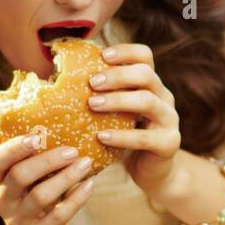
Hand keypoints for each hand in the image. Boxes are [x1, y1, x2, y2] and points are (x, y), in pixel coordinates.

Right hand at [0, 136, 94, 224]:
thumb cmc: (34, 194)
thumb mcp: (27, 177)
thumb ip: (34, 157)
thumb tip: (63, 126)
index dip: (14, 148)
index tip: (37, 136)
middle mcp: (0, 200)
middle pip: (20, 175)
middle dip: (48, 161)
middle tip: (72, 150)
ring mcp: (16, 220)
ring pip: (41, 196)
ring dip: (66, 177)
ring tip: (85, 164)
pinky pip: (58, 215)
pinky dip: (77, 199)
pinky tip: (89, 185)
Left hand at [88, 43, 181, 194]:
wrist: (150, 172)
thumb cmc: (124, 138)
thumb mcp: (114, 114)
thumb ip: (100, 96)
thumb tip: (55, 79)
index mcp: (151, 85)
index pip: (145, 56)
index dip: (125, 51)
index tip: (102, 55)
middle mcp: (164, 97)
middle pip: (146, 74)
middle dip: (117, 75)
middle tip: (91, 83)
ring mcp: (169, 120)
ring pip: (147, 101)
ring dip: (118, 100)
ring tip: (92, 105)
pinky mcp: (169, 143)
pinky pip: (145, 137)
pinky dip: (122, 136)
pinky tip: (101, 137)